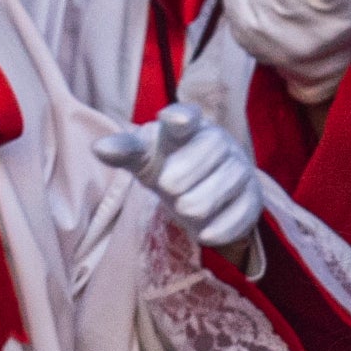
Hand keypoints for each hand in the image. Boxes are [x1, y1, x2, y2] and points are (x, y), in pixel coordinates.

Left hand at [95, 102, 265, 251]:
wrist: (197, 194)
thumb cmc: (166, 166)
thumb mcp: (142, 158)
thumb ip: (124, 151)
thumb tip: (99, 148)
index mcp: (188, 125)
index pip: (187, 115)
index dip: (181, 117)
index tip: (173, 121)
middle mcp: (219, 141)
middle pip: (212, 146)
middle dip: (188, 170)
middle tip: (167, 187)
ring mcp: (239, 168)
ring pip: (229, 180)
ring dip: (202, 200)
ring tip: (183, 209)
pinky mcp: (251, 199)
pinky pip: (244, 211)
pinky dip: (222, 226)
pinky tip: (205, 235)